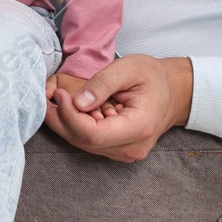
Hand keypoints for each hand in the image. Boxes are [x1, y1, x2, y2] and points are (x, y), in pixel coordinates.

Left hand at [43, 55, 192, 162]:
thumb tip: (77, 102)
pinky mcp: (118, 149)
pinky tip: (74, 108)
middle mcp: (131, 148)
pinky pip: (90, 142)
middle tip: (47, 96)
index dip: (70, 116)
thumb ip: (103, 83)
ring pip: (83, 144)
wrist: (174, 92)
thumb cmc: (153, 76)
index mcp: (138, 128)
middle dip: (60, 120)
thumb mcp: (129, 68)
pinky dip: (77, 125)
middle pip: (83, 142)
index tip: (59, 94)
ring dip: (66, 123)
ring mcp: (125, 152)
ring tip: (58, 99)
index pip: (92, 134)